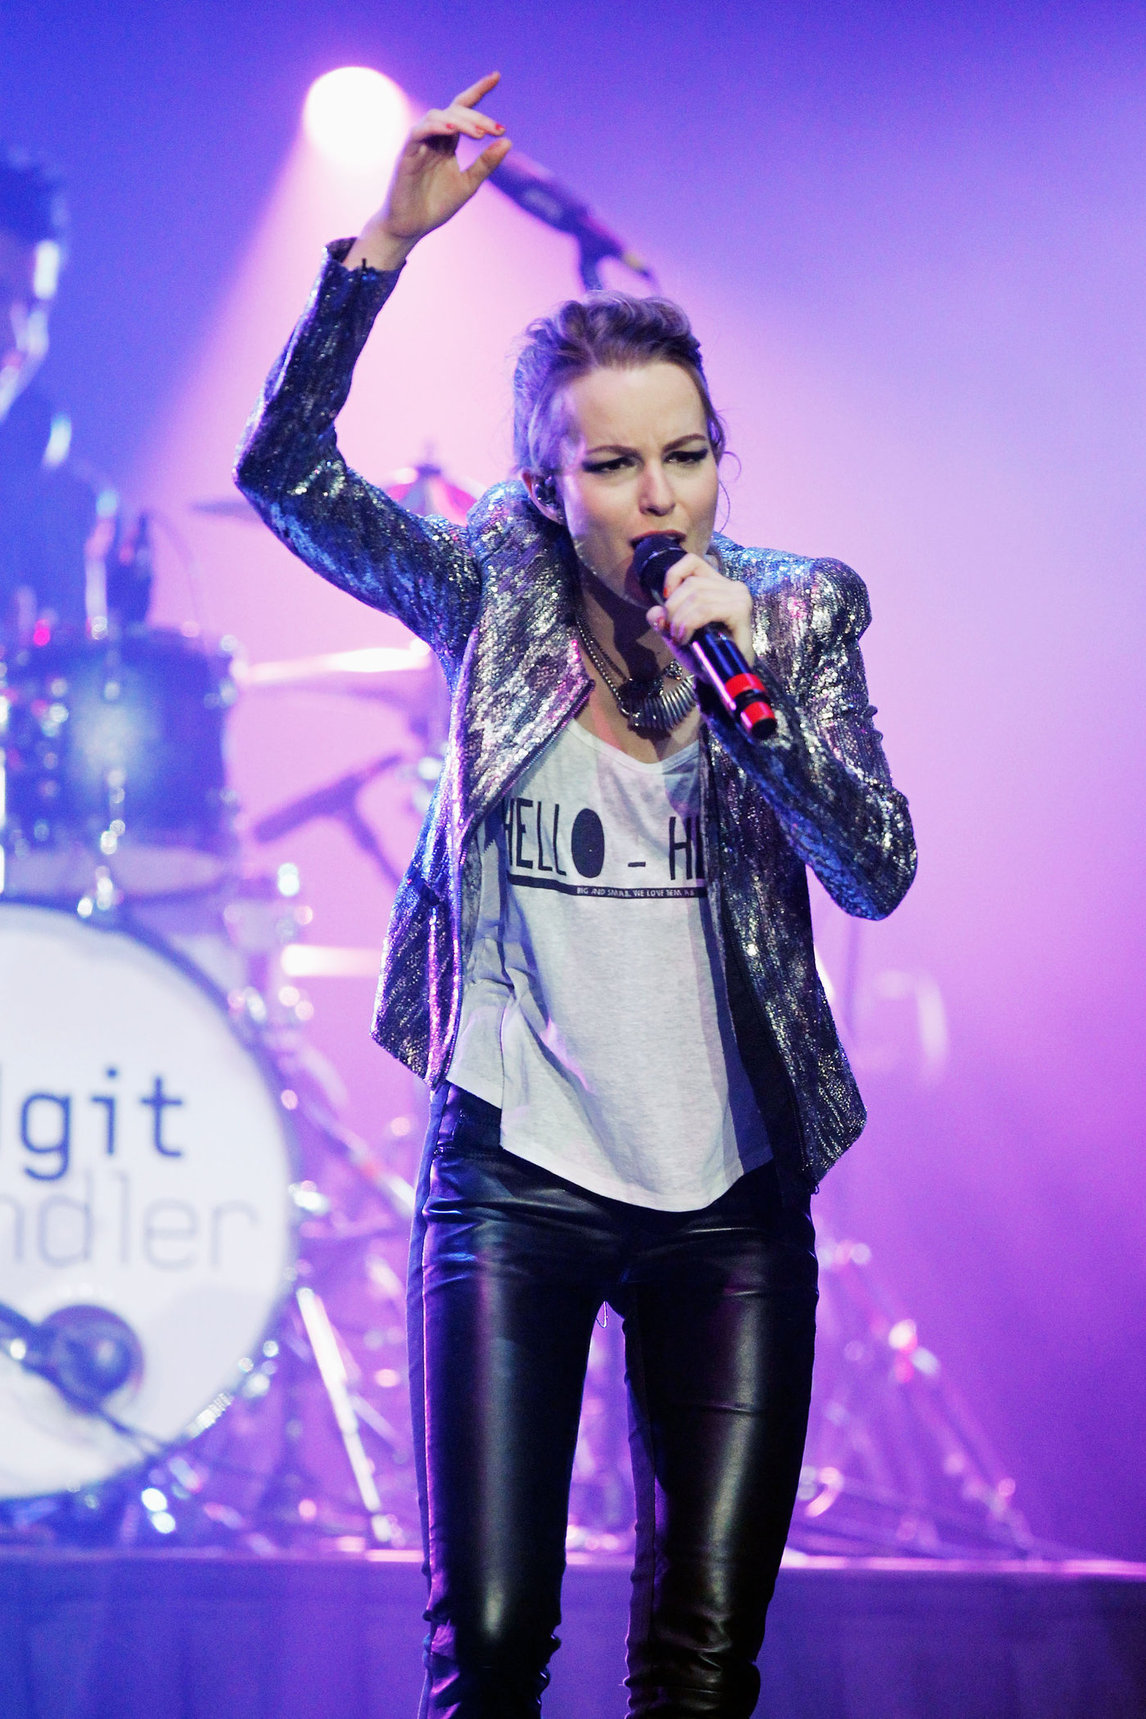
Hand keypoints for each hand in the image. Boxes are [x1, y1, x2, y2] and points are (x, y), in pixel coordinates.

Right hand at [344, 73, 510, 270]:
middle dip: (477, 116)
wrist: (411, 227)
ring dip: (460, 121)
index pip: (462, 109)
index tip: (497, 76)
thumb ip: (486, 164)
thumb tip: (508, 141)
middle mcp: (433, 138)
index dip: (478, 91)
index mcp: (447, 143)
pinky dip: (435, 127)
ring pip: (437, 116)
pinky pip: (419, 132)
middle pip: (454, 112)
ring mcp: (418, 144)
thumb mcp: (468, 184)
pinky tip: (451, 131)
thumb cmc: (435, 205)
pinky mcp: (406, 154)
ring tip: (480, 134)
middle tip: (497, 129)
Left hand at [646, 554, 755, 666]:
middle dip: (673, 608)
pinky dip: (690, 623)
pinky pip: (706, 610)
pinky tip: (686, 638)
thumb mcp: (676, 633)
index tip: (665, 599)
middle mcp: (732, 586)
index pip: (692, 561)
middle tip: (671, 631)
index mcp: (717, 585)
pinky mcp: (740, 611)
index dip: (673, 575)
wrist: (724, 677)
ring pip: (696, 596)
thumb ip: (663, 619)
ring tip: (679, 638)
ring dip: (680, 619)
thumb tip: (655, 612)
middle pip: (691, 583)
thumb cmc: (704, 653)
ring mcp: (739, 597)